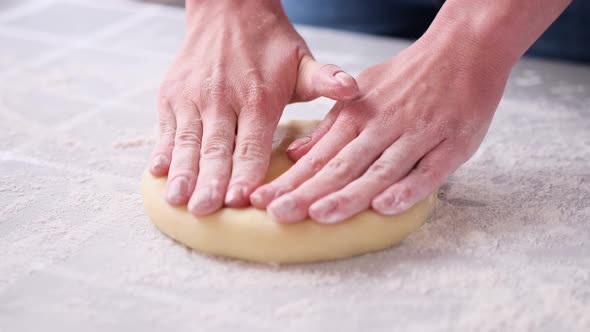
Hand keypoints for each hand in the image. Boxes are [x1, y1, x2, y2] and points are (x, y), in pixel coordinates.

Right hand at [149, 0, 358, 214]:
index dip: (247, 172)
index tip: (242, 199)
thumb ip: (324, 79)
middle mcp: (222, 98)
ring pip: (187, 142)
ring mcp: (192, 97)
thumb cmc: (269, 43)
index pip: (252, 144)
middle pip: (217, 148)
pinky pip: (165, 128)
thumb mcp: (302, 59)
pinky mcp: (171, 94)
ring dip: (183, 173)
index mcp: (258, 97)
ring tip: (179, 200)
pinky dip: (161, 151)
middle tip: (206, 210)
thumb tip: (353, 89)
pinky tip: (157, 174)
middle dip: (211, 182)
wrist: (227, 8)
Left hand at [251, 32, 511, 222]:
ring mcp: (417, 135)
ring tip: (319, 215)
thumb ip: (330, 128)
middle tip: (278, 213)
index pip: (318, 156)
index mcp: (358, 115)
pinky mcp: (452, 145)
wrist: (464, 50)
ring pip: (379, 171)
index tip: (262, 199)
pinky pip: (427, 172)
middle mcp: (383, 126)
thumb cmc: (408, 78)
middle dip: (308, 192)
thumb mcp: (361, 95)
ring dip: (349, 194)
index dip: (290, 179)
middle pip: (341, 165)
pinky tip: (383, 207)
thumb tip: (294, 155)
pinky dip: (406, 190)